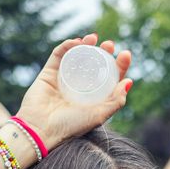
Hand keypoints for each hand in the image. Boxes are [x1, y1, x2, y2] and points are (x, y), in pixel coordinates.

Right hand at [15, 35, 132, 151]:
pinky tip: (77, 41)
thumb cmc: (70, 126)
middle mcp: (79, 87)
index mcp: (93, 97)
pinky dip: (68, 45)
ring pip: (77, 56)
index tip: (125, 54)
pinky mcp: (49, 73)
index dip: (118, 65)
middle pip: (94, 64)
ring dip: (86, 44)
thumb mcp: (98, 116)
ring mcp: (64, 78)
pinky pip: (59, 54)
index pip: (109, 77)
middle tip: (109, 44)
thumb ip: (116, 101)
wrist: (40, 130)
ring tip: (94, 38)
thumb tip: (128, 81)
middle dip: (103, 52)